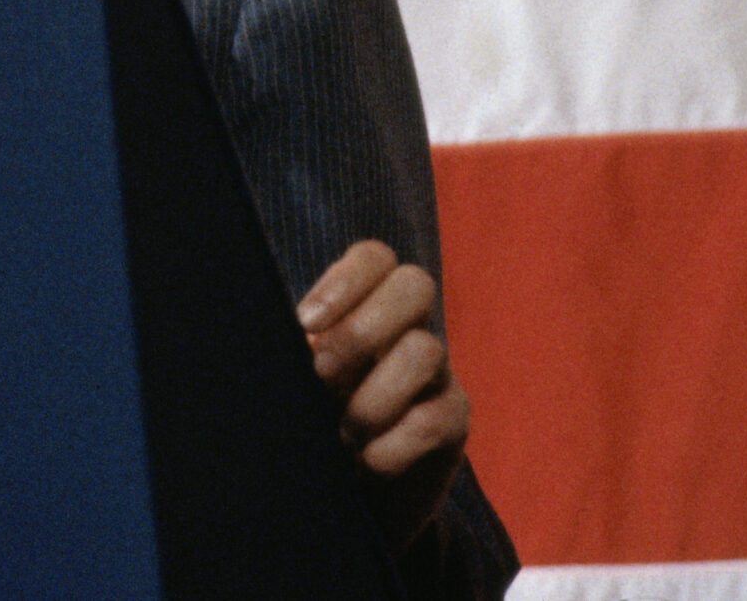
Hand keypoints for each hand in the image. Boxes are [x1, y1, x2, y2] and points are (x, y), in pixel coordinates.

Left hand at [297, 239, 470, 547]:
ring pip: (426, 351)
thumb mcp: (297, 374)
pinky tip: (367, 461)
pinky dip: (393, 444)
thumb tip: (291, 341)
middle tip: (320, 373)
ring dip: (372, 396)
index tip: (306, 323)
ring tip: (341, 432)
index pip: (374, 258)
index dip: (344, 281)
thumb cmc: (314, 412)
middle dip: (361, 329)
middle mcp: (410, 327)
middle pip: (415, 284)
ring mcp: (440, 372)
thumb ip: (291, 347)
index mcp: (368, 304)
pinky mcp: (454, 421)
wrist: (354, 489)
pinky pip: (434, 419)